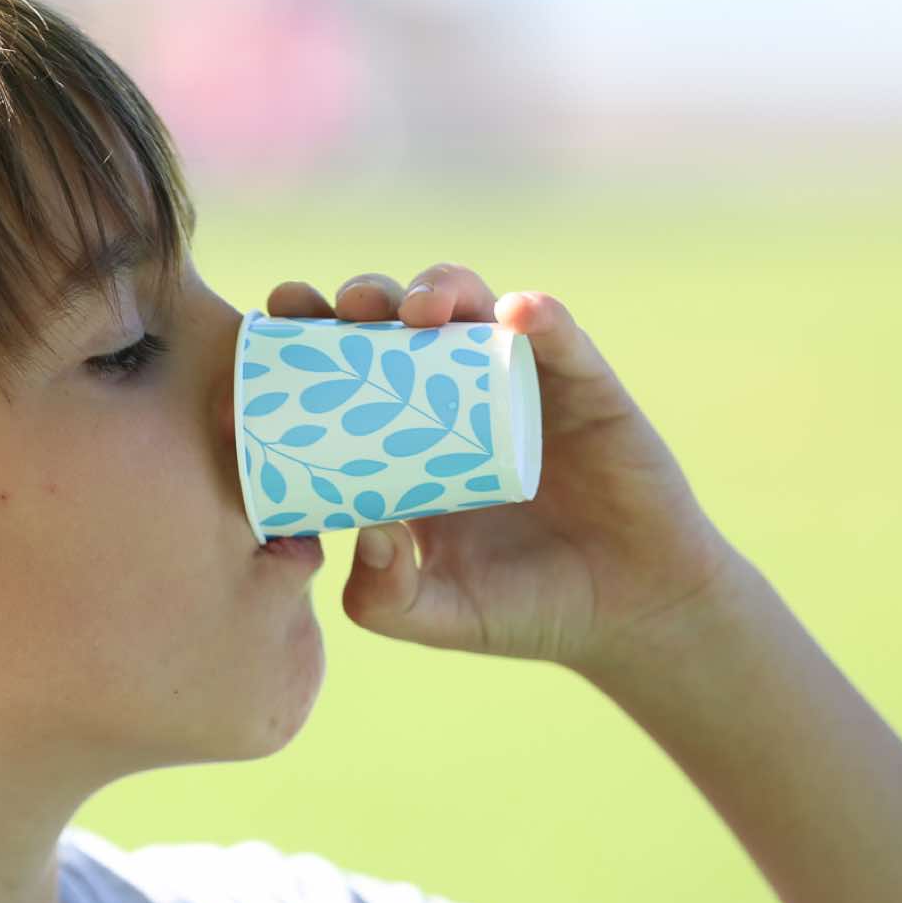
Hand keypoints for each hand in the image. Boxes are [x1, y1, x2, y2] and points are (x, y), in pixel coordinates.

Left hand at [265, 266, 747, 672]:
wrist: (628, 613)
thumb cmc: (522, 610)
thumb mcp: (432, 615)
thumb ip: (381, 595)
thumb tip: (360, 531)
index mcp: (406, 438)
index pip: (347, 368)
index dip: (308, 337)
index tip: (273, 326)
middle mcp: (458, 395)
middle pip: (398, 319)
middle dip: (362, 297)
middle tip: (339, 308)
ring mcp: (521, 381)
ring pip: (472, 305)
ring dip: (438, 287)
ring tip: (417, 310)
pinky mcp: (586, 385)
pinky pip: (561, 336)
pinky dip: (540, 316)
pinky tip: (518, 314)